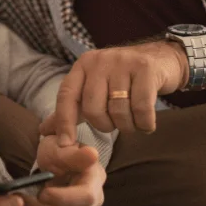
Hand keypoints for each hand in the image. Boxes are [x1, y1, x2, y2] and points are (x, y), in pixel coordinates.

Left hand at [14, 139, 104, 205]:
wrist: (54, 164)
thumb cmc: (57, 151)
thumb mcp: (60, 144)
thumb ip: (71, 149)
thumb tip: (91, 154)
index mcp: (95, 179)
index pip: (85, 197)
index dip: (62, 198)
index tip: (40, 193)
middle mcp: (94, 204)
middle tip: (18, 200)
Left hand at [48, 42, 187, 143]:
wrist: (162, 59)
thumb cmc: (124, 80)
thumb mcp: (95, 88)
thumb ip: (71, 109)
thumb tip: (44, 130)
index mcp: (83, 66)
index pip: (66, 95)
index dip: (64, 122)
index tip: (66, 146)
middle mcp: (99, 61)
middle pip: (93, 108)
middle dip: (105, 125)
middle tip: (116, 124)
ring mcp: (123, 63)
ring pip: (118, 110)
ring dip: (128, 126)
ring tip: (133, 121)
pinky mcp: (146, 69)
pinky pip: (141, 109)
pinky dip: (145, 124)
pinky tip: (147, 123)